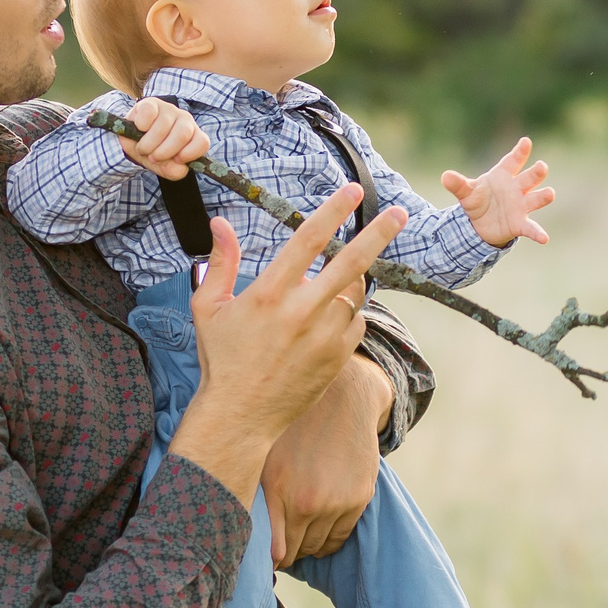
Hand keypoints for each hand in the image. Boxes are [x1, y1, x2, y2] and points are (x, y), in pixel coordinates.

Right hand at [119, 97, 209, 180]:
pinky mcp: (151, 103)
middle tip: (152, 158)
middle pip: (182, 135)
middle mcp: (184, 120)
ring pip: (163, 127)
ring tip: (142, 148)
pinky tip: (139, 129)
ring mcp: (168, 109)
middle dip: (164, 152)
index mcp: (193, 136)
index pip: (202, 142)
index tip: (176, 160)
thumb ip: (173, 170)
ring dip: (148, 144)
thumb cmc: (152, 152)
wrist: (131, 139)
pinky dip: (141, 126)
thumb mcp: (162, 166)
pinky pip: (148, 114)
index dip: (189, 154)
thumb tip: (179, 168)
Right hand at [168, 187, 407, 502]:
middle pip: (351, 262)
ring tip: (331, 286)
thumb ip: (220, 262)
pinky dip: (347, 316)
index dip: (333, 210)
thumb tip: (220, 224)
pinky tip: (325, 321)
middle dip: (379, 233)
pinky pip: (355, 324)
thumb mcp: (207, 308)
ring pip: (354, 294)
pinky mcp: (337, 358)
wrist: (240, 416)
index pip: (309, 240)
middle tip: (400, 213)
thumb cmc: (221, 359)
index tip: (353, 191)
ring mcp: (324, 337)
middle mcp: (302, 312)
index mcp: (269, 293)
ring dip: (350, 282)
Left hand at [261, 355, 388, 566]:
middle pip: (297, 551)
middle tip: (280, 541)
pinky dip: (328, 538)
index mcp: (281, 492)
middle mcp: (311, 502)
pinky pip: (341, 536)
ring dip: (307, 545)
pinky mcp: (360, 498)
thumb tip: (253, 546)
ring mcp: (339, 502)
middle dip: (287, 551)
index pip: (276, 551)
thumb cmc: (291, 426)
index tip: (265, 556)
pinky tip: (317, 527)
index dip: (270, 559)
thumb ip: (257, 503)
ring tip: (297, 532)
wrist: (341, 398)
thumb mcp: (263, 459)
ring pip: (319, 547)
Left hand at [441, 136, 554, 246]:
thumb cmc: (477, 201)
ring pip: (535, 199)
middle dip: (536, 173)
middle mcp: (516, 188)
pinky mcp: (520, 224)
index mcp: (503, 175)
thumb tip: (445, 176)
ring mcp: (521, 205)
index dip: (520, 152)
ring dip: (543, 196)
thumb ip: (458, 184)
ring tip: (550, 193)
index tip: (526, 141)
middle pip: (529, 178)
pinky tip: (544, 238)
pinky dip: (537, 233)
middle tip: (542, 167)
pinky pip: (531, 228)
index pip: (512, 161)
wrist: (479, 224)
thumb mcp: (466, 193)